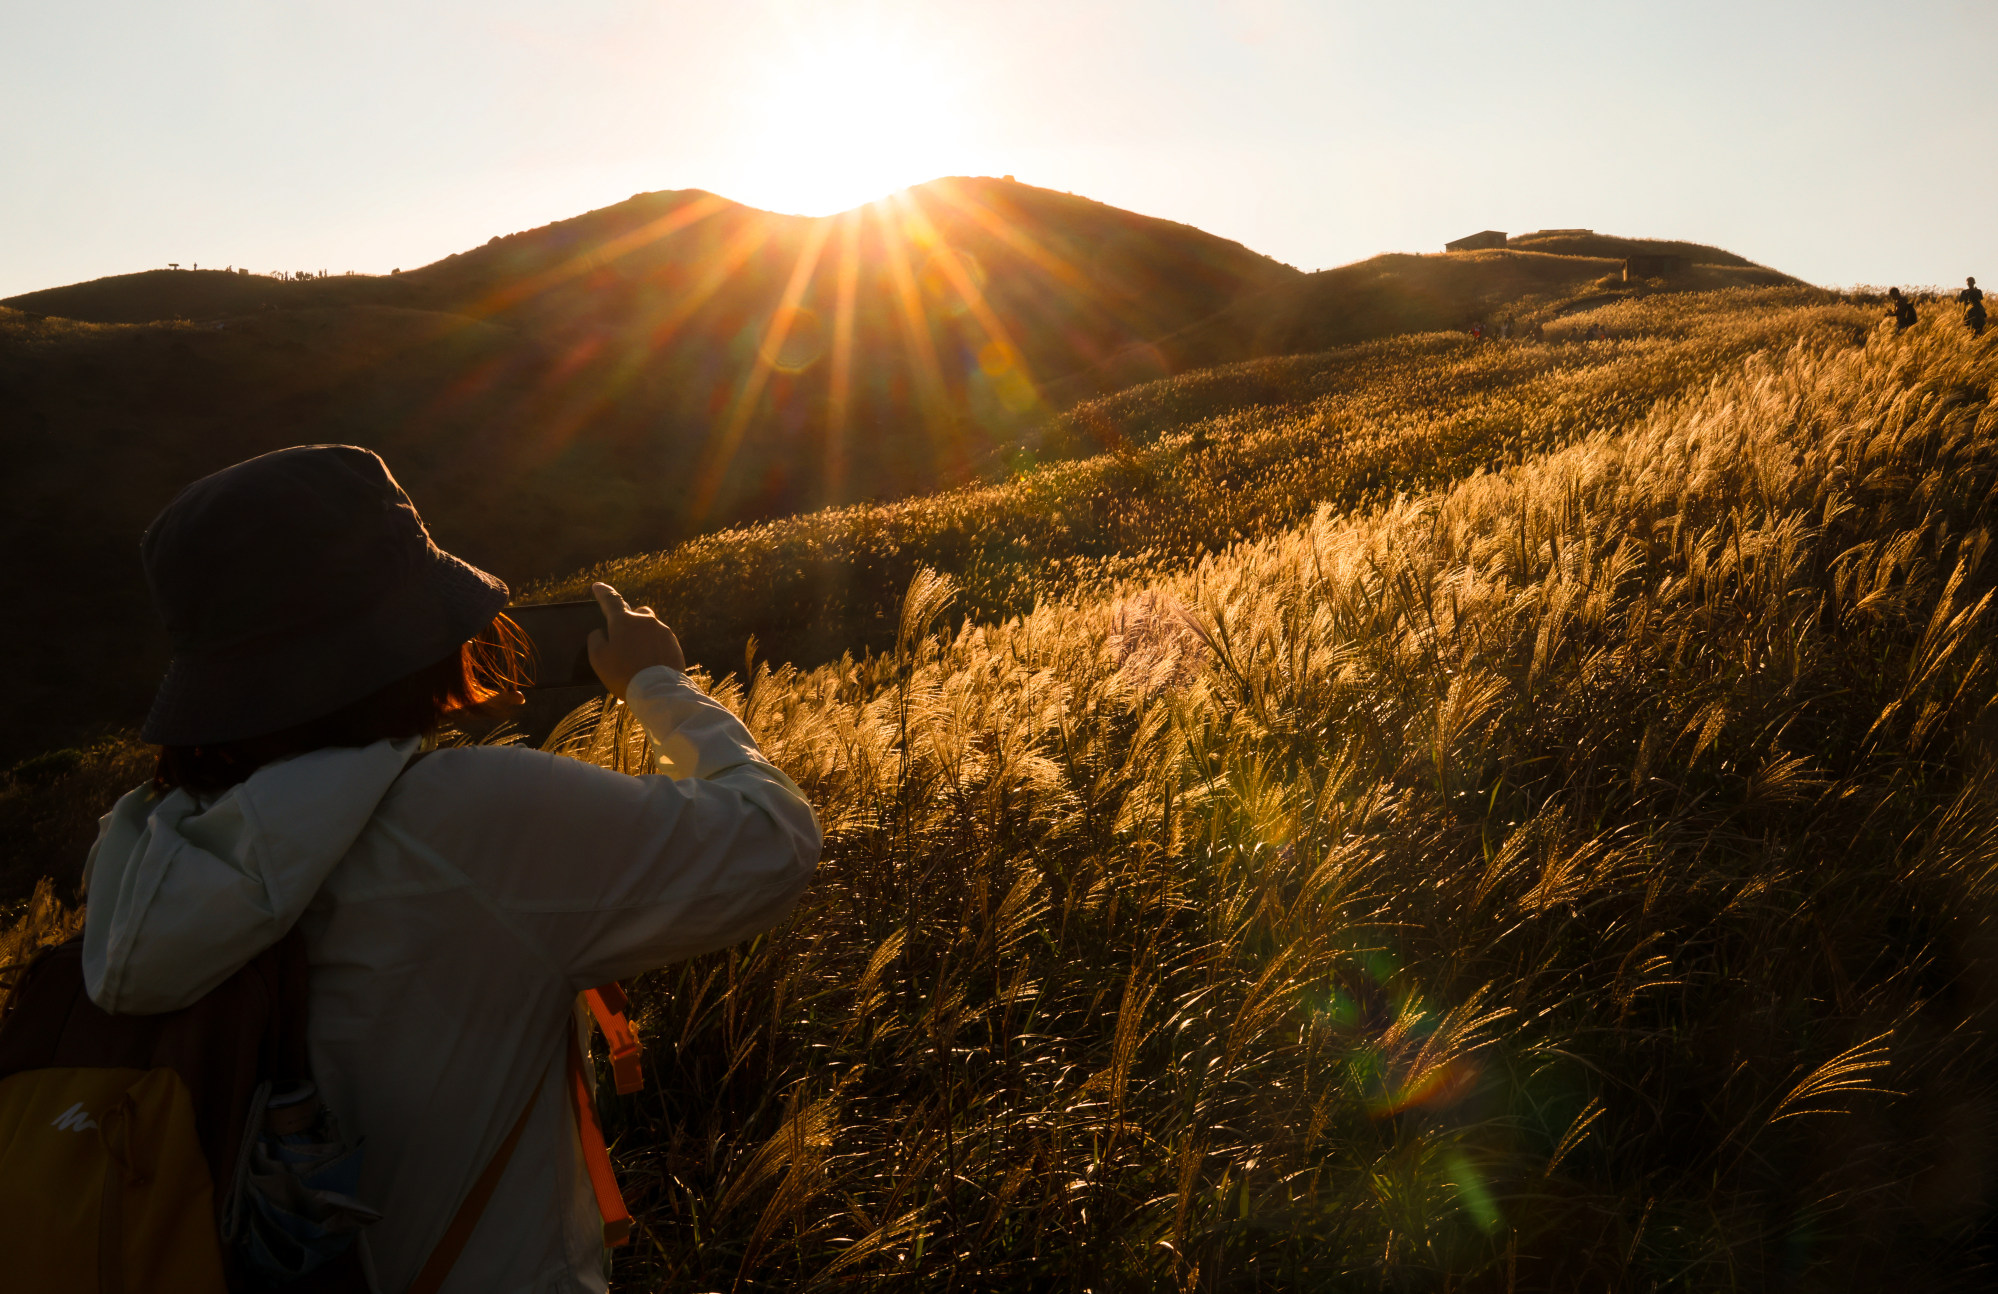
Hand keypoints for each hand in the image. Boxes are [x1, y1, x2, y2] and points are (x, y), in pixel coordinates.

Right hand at [586, 582, 685, 699]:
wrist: (657, 691)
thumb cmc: (623, 674)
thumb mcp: (598, 658)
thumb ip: (596, 639)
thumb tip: (601, 632)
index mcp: (624, 621)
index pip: (611, 600)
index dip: (603, 593)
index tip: (598, 586)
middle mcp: (645, 621)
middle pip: (636, 613)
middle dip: (630, 620)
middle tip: (624, 639)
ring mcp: (663, 631)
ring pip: (650, 627)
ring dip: (643, 637)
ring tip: (638, 658)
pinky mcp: (674, 644)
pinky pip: (661, 641)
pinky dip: (654, 648)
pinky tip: (650, 664)